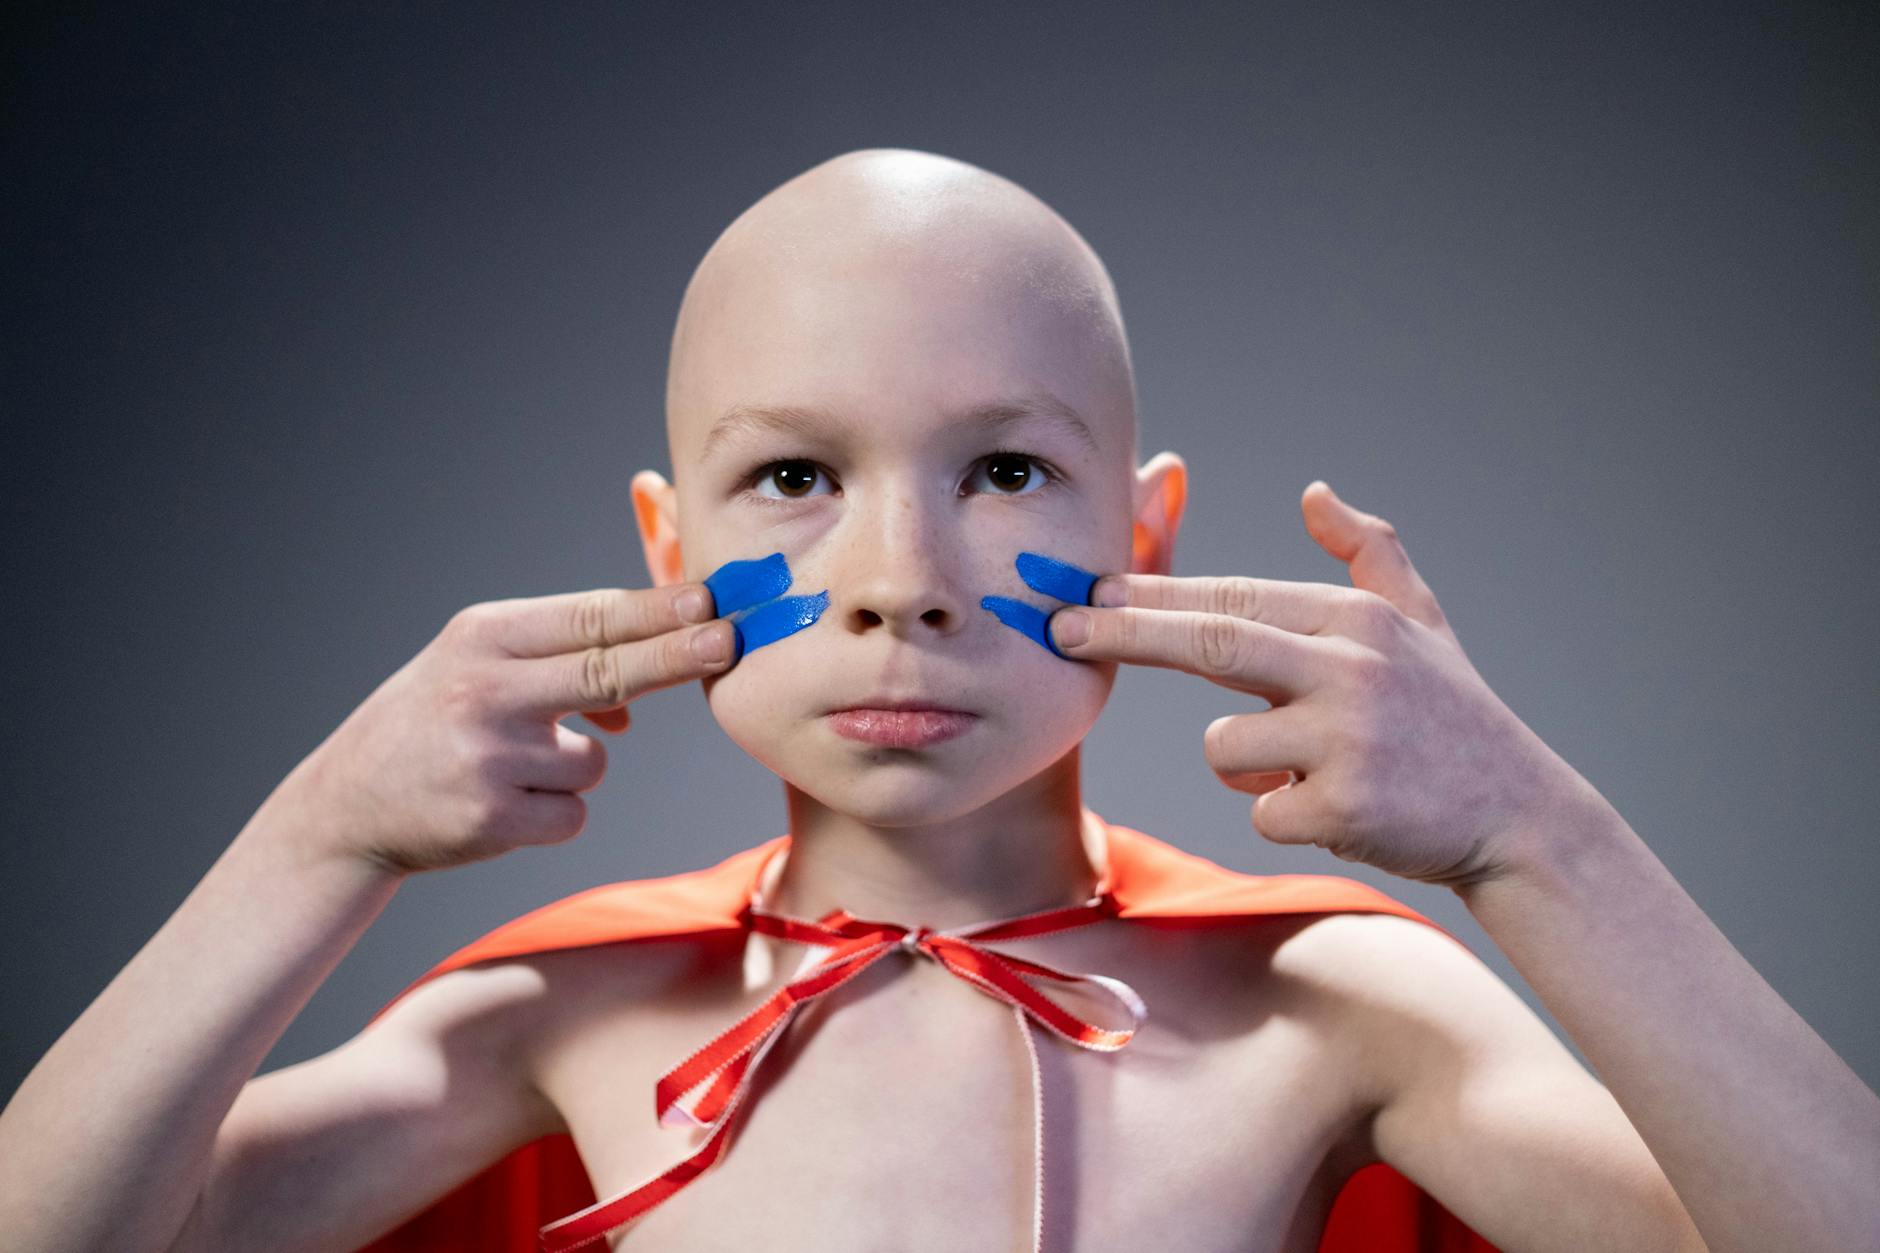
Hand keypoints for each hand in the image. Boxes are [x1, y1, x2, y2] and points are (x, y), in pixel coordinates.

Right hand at [275, 584, 736, 875]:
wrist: (345, 808)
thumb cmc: (433, 723)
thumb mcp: (475, 663)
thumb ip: (559, 660)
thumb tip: (646, 690)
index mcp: (483, 637)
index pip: (589, 618)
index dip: (657, 612)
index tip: (710, 601)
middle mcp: (483, 689)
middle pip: (608, 672)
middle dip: (677, 656)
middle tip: (730, 639)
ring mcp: (487, 756)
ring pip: (596, 761)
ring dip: (571, 769)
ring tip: (502, 766)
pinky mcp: (492, 819)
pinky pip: (574, 813)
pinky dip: (551, 813)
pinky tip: (498, 805)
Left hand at [1046, 480, 1594, 889]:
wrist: (1518, 818)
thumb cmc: (1453, 719)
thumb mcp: (1423, 622)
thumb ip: (1368, 552)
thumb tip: (1315, 491)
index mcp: (1355, 619)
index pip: (1231, 598)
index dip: (1152, 594)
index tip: (1089, 588)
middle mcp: (1351, 667)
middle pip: (1210, 641)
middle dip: (1125, 630)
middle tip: (1060, 624)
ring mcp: (1349, 737)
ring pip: (1224, 747)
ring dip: (1245, 765)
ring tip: (1316, 766)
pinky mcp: (1344, 807)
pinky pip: (1258, 812)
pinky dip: (1281, 815)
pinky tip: (1340, 810)